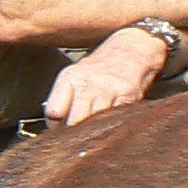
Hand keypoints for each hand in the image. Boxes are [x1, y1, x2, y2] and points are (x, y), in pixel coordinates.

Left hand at [43, 27, 170, 125]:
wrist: (133, 46)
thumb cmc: (102, 65)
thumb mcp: (77, 74)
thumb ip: (65, 98)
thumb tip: (56, 126)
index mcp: (70, 78)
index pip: (54, 112)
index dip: (57, 126)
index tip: (61, 132)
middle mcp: (87, 83)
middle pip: (74, 121)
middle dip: (75, 135)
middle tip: (78, 141)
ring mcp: (108, 90)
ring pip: (95, 123)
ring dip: (94, 133)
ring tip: (95, 136)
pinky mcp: (128, 96)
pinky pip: (116, 119)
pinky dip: (113, 126)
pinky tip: (112, 124)